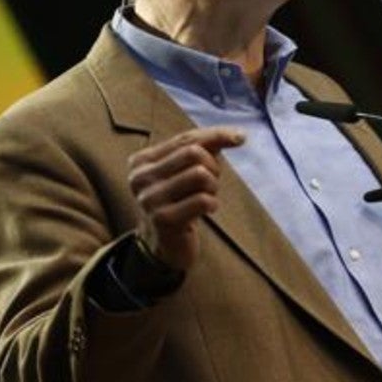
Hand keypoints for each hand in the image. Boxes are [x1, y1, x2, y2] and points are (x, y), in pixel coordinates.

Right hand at [127, 127, 245, 270]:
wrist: (164, 245)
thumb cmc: (180, 201)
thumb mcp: (186, 171)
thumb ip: (206, 148)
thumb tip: (237, 135)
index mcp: (142, 160)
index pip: (186, 138)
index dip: (216, 135)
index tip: (240, 138)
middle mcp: (140, 177)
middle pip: (193, 153)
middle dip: (213, 166)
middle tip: (211, 183)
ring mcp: (150, 199)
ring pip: (200, 174)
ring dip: (213, 186)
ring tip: (206, 197)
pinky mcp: (162, 219)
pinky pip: (203, 200)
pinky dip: (212, 203)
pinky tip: (206, 211)